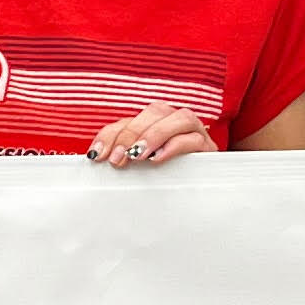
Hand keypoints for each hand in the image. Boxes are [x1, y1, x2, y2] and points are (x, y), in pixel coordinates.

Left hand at [88, 105, 218, 167]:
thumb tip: (96, 158)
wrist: (200, 193)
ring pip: (179, 118)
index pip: (130, 119)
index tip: (96, 155)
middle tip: (117, 159)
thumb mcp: (138, 168)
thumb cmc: (164, 179)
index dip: (111, 134)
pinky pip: (194, 139)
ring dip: (154, 135)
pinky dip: (174, 146)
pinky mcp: (209, 147)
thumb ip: (122, 158)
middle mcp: (175, 121)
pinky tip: (158, 159)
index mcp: (154, 123)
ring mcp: (195, 131)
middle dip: (131, 134)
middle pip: (155, 111)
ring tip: (137, 156)